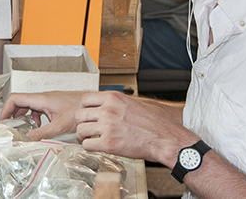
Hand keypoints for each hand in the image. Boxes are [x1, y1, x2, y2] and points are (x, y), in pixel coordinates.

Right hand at [0, 91, 85, 139]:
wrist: (93, 105)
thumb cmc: (80, 109)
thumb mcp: (59, 125)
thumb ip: (42, 133)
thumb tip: (27, 139)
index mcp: (41, 99)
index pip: (15, 99)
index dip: (5, 109)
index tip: (2, 120)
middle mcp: (43, 97)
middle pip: (20, 102)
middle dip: (12, 114)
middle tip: (9, 126)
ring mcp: (48, 99)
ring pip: (29, 105)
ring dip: (23, 115)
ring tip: (22, 127)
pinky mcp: (54, 103)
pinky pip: (38, 108)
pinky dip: (34, 116)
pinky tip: (39, 126)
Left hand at [75, 92, 192, 163]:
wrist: (165, 138)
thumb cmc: (156, 122)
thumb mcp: (137, 102)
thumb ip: (120, 102)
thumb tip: (111, 102)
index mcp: (114, 98)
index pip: (86, 99)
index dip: (86, 109)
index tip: (90, 115)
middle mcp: (108, 110)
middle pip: (79, 114)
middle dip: (83, 123)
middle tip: (89, 128)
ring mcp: (107, 127)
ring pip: (80, 130)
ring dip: (84, 136)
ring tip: (92, 139)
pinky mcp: (108, 144)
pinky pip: (87, 145)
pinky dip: (90, 147)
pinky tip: (97, 147)